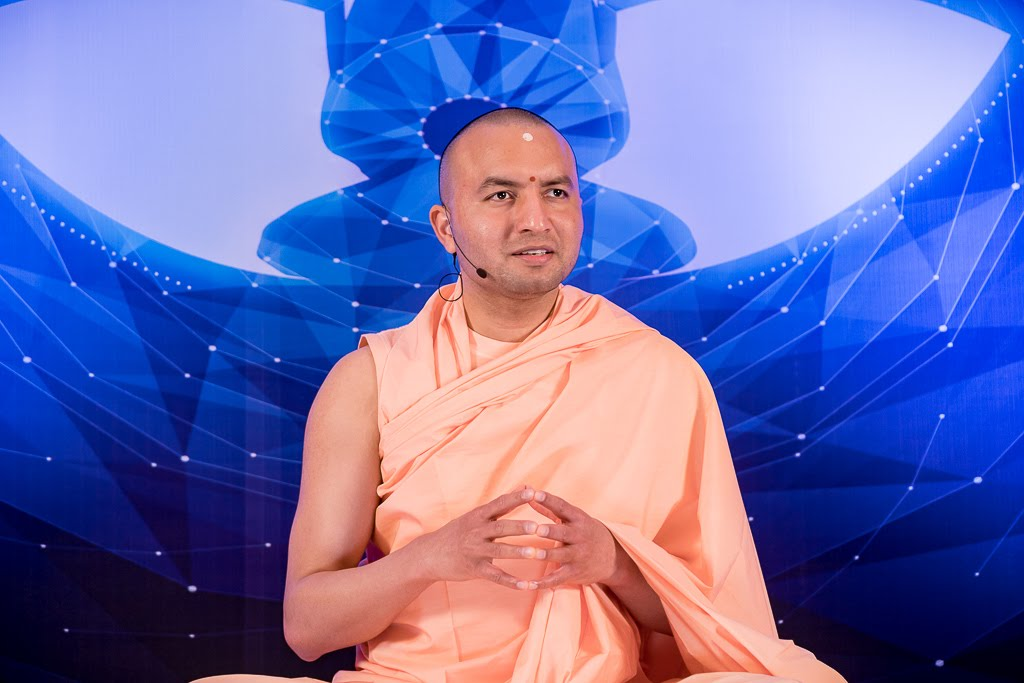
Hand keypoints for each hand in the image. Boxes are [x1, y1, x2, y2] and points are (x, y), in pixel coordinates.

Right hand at [411, 486, 543, 589]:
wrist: (429, 555)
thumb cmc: (457, 533)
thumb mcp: (475, 515)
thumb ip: (500, 505)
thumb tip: (524, 487)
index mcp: (478, 516)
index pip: (499, 504)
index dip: (515, 498)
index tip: (533, 492)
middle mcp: (476, 531)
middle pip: (500, 527)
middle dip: (519, 527)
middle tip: (538, 526)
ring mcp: (475, 551)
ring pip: (499, 551)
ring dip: (519, 552)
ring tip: (537, 553)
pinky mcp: (474, 569)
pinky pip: (496, 576)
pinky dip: (512, 582)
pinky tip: (527, 585)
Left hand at [527, 491, 624, 588]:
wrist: (613, 557)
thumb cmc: (585, 532)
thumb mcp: (573, 518)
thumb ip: (548, 507)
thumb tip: (528, 490)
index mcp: (578, 519)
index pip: (562, 507)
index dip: (548, 500)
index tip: (533, 493)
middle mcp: (579, 536)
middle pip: (563, 532)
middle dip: (551, 531)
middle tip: (537, 529)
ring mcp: (578, 555)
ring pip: (560, 555)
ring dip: (546, 554)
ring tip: (532, 553)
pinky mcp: (575, 572)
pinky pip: (558, 578)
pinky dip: (543, 583)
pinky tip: (528, 585)